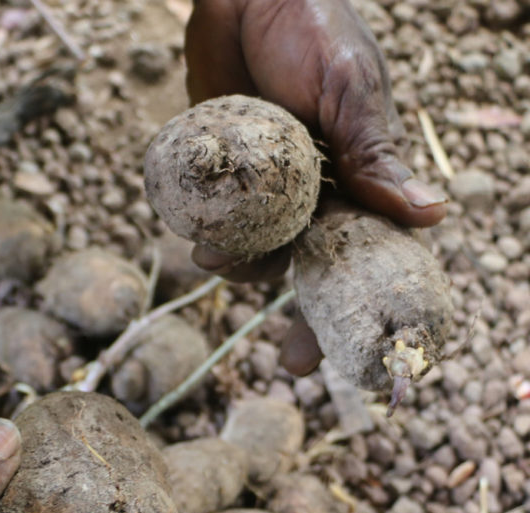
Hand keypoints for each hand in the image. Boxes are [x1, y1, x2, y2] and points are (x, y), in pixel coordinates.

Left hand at [184, 0, 447, 373]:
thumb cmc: (312, 28)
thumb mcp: (350, 92)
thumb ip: (377, 155)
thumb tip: (431, 218)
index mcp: (360, 180)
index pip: (368, 256)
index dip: (360, 307)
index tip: (354, 351)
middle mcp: (317, 192)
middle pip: (313, 271)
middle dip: (301, 316)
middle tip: (290, 364)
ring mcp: (269, 188)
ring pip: (261, 251)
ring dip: (240, 267)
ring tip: (210, 259)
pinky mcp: (226, 178)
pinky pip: (220, 222)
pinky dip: (211, 236)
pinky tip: (195, 237)